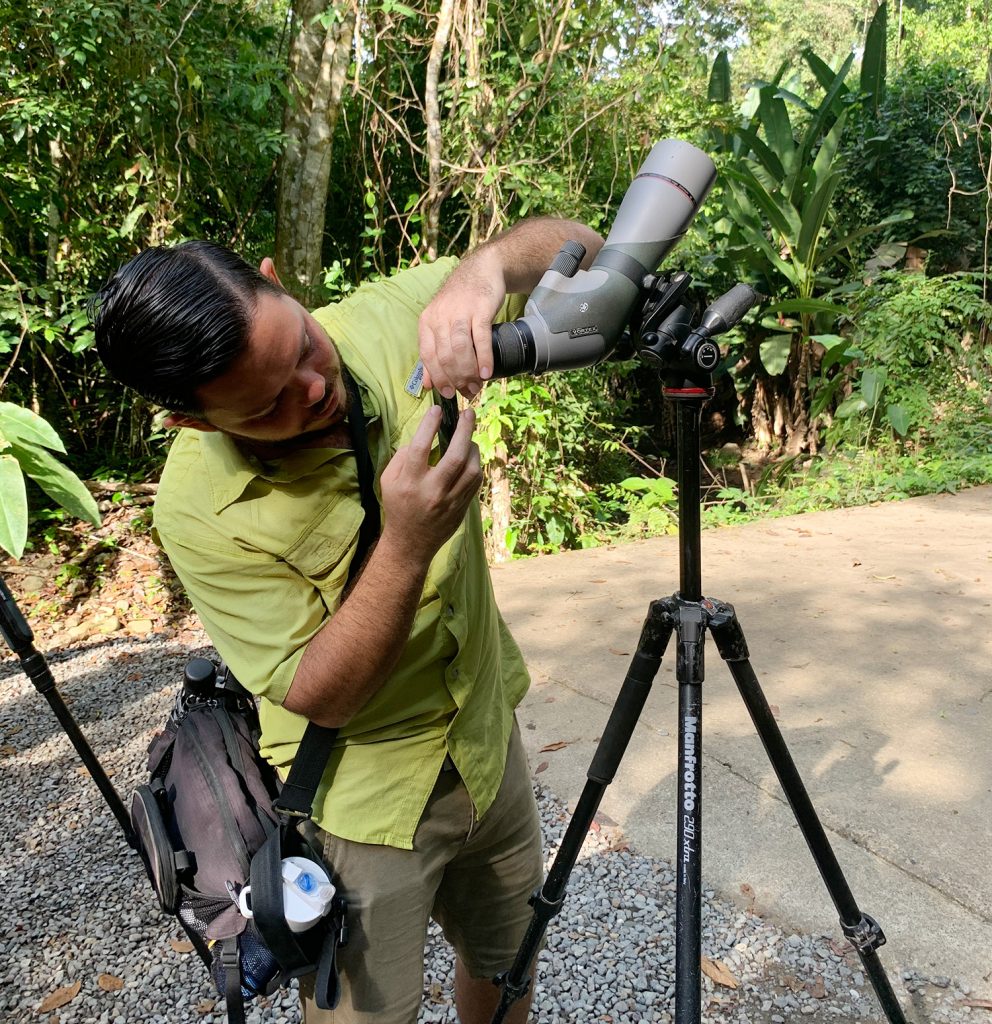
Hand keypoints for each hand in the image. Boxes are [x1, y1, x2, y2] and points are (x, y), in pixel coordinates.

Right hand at [379, 405, 481, 559]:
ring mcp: (450, 501)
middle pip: (454, 456)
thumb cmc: (397, 506)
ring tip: (469, 437)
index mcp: (409, 483)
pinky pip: (475, 482)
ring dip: (473, 448)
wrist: (411, 543)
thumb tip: (423, 437)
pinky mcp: (462, 508)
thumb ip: (403, 457)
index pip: (420, 448)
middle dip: (464, 431)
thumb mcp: (388, 481)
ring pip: (471, 469)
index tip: (437, 410)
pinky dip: (475, 465)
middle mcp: (431, 491)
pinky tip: (470, 457)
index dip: (429, 425)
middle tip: (469, 413)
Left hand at [418, 250, 505, 399]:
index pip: (427, 356)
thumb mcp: (441, 323)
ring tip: (477, 385)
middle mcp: (440, 316)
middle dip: (456, 379)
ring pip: (460, 350)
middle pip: (444, 356)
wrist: (481, 270)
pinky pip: (480, 339)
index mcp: (427, 322)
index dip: (438, 378)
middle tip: (467, 392)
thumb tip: (427, 383)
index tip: (448, 393)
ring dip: (469, 372)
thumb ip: (433, 352)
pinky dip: (483, 358)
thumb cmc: (461, 302)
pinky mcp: (480, 309)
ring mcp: (460, 312)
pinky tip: (487, 372)